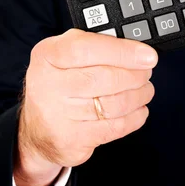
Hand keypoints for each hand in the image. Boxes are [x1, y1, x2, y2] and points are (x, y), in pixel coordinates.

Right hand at [14, 28, 157, 185]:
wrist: (36, 128)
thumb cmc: (59, 82)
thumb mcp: (64, 53)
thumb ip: (94, 44)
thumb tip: (135, 49)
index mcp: (48, 55)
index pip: (88, 48)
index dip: (123, 52)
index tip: (148, 56)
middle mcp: (47, 84)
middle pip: (105, 78)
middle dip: (135, 76)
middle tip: (147, 73)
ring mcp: (57, 116)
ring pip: (113, 105)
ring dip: (138, 96)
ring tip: (145, 90)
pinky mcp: (70, 141)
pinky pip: (113, 128)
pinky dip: (133, 118)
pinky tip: (138, 110)